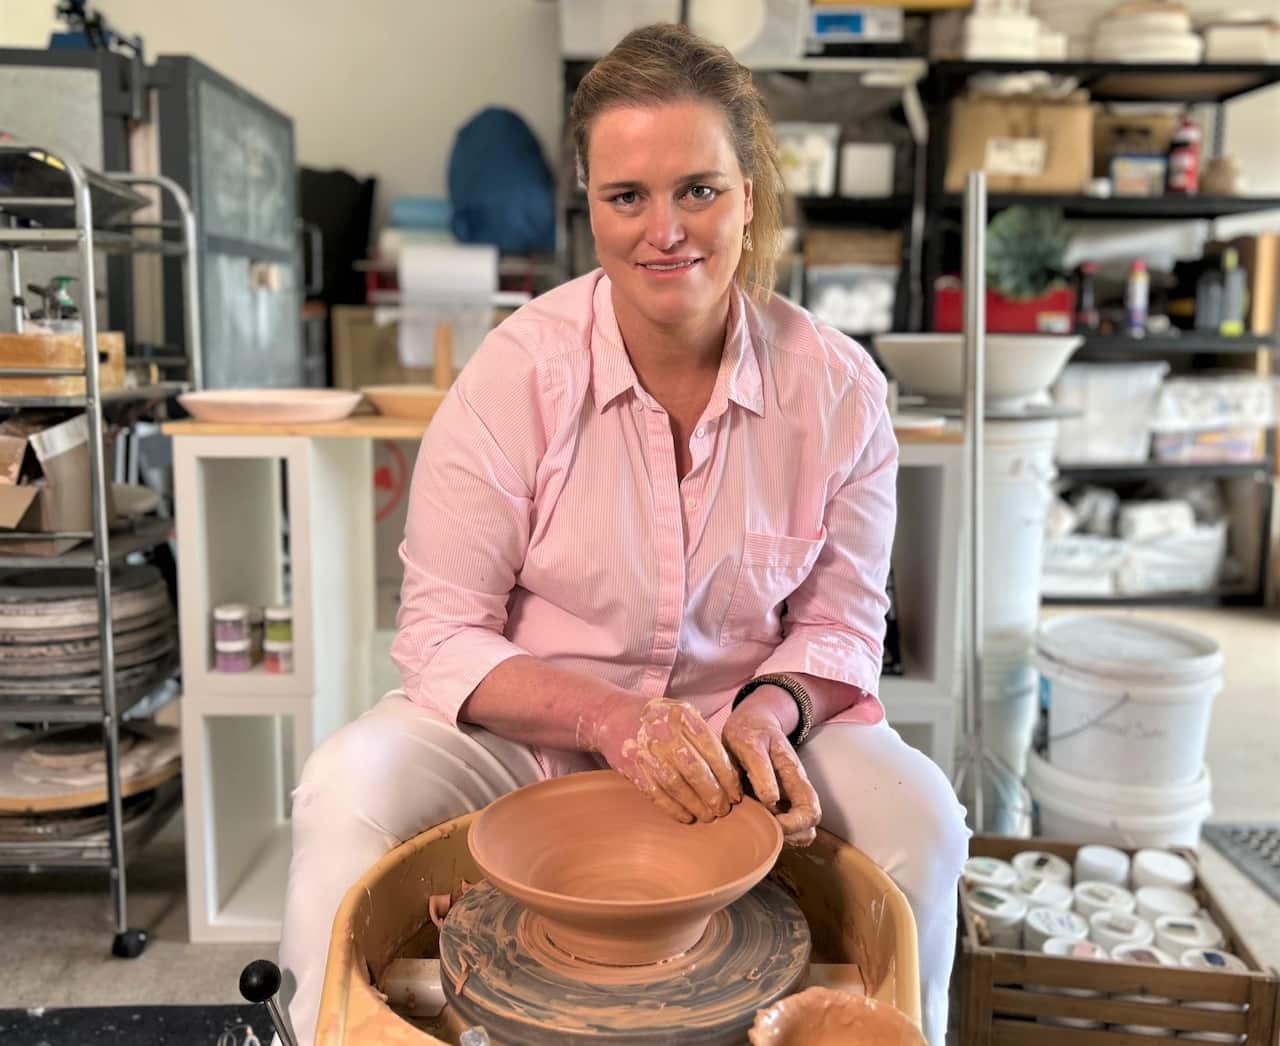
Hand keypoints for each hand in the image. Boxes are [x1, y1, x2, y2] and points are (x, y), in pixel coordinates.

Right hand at [590, 696, 742, 823]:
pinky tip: (685, 817)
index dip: (727, 774)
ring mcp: (645, 750)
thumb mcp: (680, 712)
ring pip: (676, 784)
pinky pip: (655, 793)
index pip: (712, 749)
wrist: (611, 715)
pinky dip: (672, 808)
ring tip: (708, 816)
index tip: (736, 792)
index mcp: (682, 715)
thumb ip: (702, 734)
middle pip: (695, 769)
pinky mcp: (630, 767)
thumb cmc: (655, 718)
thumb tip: (731, 768)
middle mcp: (664, 731)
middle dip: (714, 794)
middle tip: (724, 809)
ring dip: (695, 805)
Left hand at [722, 689, 820, 846]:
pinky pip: (780, 827)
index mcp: (794, 777)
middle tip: (761, 830)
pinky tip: (750, 825)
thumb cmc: (750, 732)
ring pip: (797, 832)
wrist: (751, 723)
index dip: (793, 826)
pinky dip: (770, 833)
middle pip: (808, 829)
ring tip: (755, 828)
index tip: (769, 822)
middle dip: (788, 837)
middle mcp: (795, 792)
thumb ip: (761, 770)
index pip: (810, 812)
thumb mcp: (751, 745)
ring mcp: (786, 799)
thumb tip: (771, 801)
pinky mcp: (774, 803)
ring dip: (780, 838)